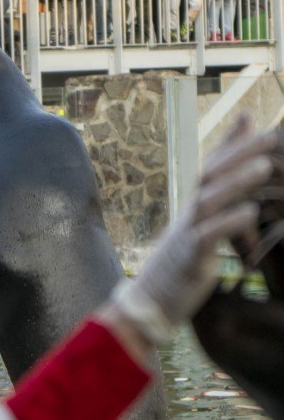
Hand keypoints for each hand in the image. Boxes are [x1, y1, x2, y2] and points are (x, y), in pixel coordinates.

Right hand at [104, 115, 282, 345]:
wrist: (150, 300)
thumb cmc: (181, 264)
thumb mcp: (202, 233)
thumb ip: (220, 210)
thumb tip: (244, 195)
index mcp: (195, 206)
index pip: (212, 166)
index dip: (231, 142)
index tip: (253, 119)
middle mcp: (190, 212)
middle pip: (212, 173)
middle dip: (240, 151)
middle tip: (270, 134)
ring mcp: (188, 232)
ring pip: (211, 198)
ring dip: (238, 179)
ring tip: (266, 165)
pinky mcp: (190, 256)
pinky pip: (208, 235)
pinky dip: (230, 221)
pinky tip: (251, 212)